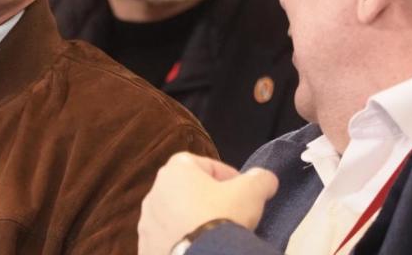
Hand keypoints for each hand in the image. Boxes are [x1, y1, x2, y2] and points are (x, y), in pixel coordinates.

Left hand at [137, 152, 278, 254]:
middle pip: (189, 191)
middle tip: (230, 214)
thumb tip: (265, 179)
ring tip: (215, 236)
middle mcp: (155, 191)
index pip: (206, 165)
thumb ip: (260, 179)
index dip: (228, 176)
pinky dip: (182, 242)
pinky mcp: (146, 247)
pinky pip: (167, 240)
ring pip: (176, 217)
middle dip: (209, 200)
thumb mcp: (252, 192)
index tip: (243, 192)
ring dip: (193, 222)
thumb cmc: (222, 216)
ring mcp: (146, 222)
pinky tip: (199, 249)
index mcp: (175, 169)